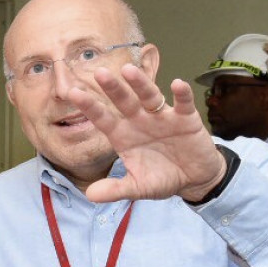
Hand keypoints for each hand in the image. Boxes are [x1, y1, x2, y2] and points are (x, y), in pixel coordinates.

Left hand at [61, 66, 225, 204]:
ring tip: (129, 70)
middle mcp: (140, 121)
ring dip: (141, 84)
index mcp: (123, 135)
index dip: (90, 107)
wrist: (194, 179)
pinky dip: (181, 94)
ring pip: (150, 97)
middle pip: (124, 101)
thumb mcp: (137, 187)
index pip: (103, 119)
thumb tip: (90, 196)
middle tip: (100, 73)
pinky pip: (183, 104)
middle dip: (113, 88)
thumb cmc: (162, 178)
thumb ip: (115, 189)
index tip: (73, 94)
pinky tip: (177, 84)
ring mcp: (162, 117)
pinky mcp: (186, 119)